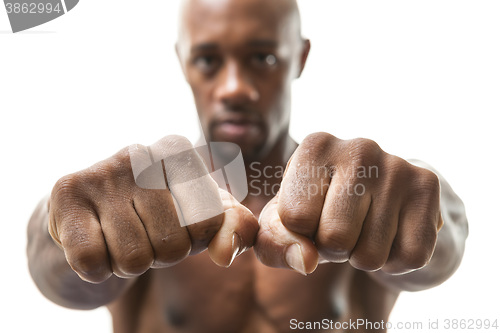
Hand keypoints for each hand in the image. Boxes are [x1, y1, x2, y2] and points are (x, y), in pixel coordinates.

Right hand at [48, 135, 257, 282]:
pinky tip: (94, 241)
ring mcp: (101, 171)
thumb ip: (233, 227)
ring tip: (118, 236)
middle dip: (160, 255)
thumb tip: (225, 254)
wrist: (92, 216)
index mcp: (179, 152)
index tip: (176, 225)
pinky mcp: (66, 194)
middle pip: (172, 246)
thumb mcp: (202, 216)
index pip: (208, 222)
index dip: (194, 240)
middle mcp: (141, 153)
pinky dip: (96, 267)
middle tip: (142, 234)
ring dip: (127, 264)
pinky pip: (92, 261)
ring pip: (133, 259)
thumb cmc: (157, 214)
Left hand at [254, 132, 442, 274]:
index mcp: (315, 146)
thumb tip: (305, 260)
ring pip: (371, 256)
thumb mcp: (284, 223)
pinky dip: (396, 261)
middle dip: (334, 249)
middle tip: (342, 228)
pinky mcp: (427, 187)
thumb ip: (274, 242)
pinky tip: (392, 234)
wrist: (380, 199)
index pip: (295, 219)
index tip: (313, 217)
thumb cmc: (321, 210)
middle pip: (335, 239)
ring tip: (366, 228)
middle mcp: (358, 147)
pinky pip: (410, 257)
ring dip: (363, 257)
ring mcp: (397, 165)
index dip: (301, 234)